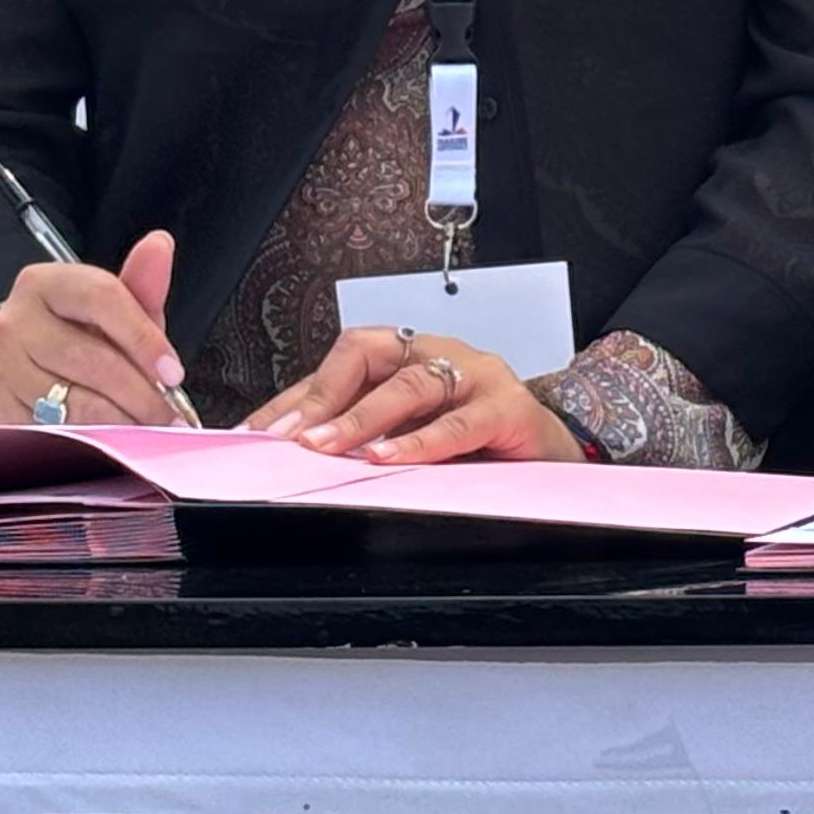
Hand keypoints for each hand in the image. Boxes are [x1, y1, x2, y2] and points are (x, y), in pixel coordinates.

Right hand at [0, 230, 186, 425]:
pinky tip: (115, 443)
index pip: (101, 299)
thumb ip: (141, 283)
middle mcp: (12, 322)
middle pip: (89, 358)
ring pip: (71, 401)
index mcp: (43, 283)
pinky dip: (91, 440)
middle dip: (139, 393)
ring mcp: (0, 368)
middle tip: (169, 415)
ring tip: (150, 431)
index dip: (144, 338)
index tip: (173, 373)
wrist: (33, 358)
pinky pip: (53, 432)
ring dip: (120, 422)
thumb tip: (159, 244)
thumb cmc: (84, 330)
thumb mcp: (116, 307)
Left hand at [247, 326, 582, 461]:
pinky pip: (459, 422)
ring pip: (410, 384)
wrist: (553, 460)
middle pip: (369, 353)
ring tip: (328, 446)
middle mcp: (439, 356)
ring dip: (361, 418)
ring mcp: (476, 377)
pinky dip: (420, 441)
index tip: (260, 434)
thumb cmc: (481, 446)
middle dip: (323, 396)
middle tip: (290, 438)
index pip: (341, 364)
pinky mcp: (509, 407)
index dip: (298, 397)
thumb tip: (296, 452)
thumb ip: (365, 438)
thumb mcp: (411, 437)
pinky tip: (389, 457)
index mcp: (409, 358)